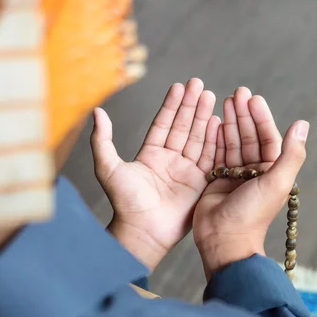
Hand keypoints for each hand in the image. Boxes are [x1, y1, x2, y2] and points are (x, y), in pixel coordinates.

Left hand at [91, 79, 219, 270]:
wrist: (143, 232)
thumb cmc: (124, 203)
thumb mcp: (107, 168)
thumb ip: (102, 140)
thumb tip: (97, 112)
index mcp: (150, 156)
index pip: (163, 124)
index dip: (172, 105)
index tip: (180, 86)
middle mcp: (170, 162)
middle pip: (183, 128)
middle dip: (191, 106)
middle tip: (200, 84)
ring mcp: (186, 173)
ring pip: (197, 140)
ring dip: (204, 118)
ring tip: (211, 96)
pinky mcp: (200, 185)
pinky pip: (209, 158)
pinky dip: (214, 141)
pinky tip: (219, 123)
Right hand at [193, 87, 308, 279]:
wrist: (224, 239)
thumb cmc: (252, 214)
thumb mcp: (276, 182)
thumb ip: (291, 154)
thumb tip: (302, 123)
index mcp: (271, 172)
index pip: (268, 138)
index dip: (261, 117)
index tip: (252, 98)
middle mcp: (254, 173)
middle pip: (249, 137)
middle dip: (243, 114)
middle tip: (236, 93)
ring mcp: (234, 176)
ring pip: (233, 143)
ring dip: (230, 122)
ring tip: (224, 100)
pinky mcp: (216, 181)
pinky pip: (217, 154)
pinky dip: (215, 137)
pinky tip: (213, 121)